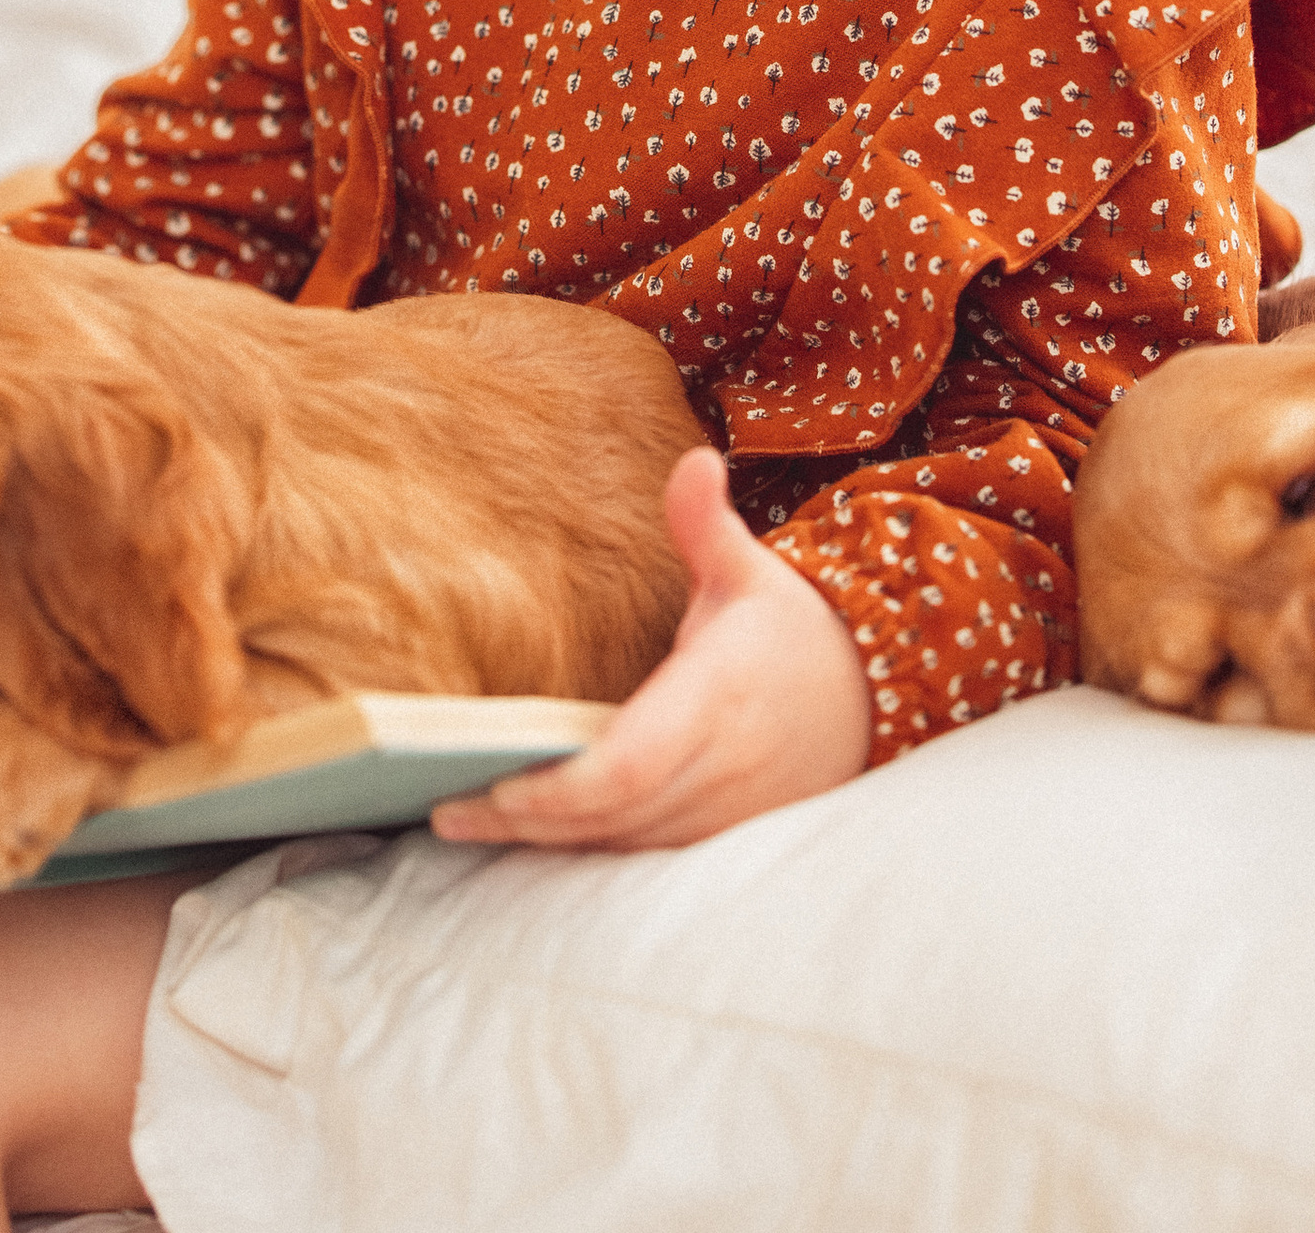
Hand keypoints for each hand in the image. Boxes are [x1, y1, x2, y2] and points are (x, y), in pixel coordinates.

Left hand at [432, 448, 871, 852]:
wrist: (869, 693)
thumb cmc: (788, 628)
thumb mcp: (747, 570)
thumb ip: (705, 524)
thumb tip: (694, 458)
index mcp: (716, 698)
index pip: (629, 766)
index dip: (562, 789)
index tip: (500, 786)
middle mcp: (721, 766)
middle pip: (613, 816)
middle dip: (528, 822)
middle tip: (445, 810)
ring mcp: (726, 812)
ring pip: (626, 845)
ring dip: (548, 844)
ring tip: (463, 823)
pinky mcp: (726, 835)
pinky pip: (648, 856)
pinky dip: (590, 852)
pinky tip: (531, 840)